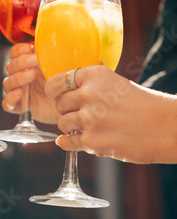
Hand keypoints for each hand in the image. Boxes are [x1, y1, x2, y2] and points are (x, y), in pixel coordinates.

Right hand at [2, 43, 58, 123]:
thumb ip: (53, 56)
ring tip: (31, 76)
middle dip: (21, 62)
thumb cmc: (65, 85)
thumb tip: (54, 42)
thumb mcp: (60, 68)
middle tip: (34, 61)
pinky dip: (10, 97)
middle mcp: (20, 77)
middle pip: (10, 66)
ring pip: (7, 83)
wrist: (69, 106)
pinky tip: (20, 93)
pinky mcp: (19, 107)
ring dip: (17, 77)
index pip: (14, 53)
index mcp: (27, 65)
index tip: (29, 48)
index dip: (18, 50)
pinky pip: (7, 103)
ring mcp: (18, 92)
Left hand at [45, 65, 176, 163]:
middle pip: (59, 104)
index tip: (57, 96)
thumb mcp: (114, 83)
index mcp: (94, 75)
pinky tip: (70, 141)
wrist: (164, 126)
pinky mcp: (93, 141)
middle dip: (66, 110)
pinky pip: (67, 142)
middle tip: (79, 114)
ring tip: (86, 127)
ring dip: (69, 127)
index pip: (57, 82)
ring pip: (62, 123)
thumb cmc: (141, 104)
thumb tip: (62, 93)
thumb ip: (89, 85)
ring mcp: (90, 118)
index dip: (55, 91)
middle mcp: (89, 94)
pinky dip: (67, 143)